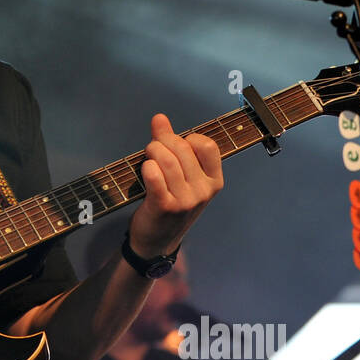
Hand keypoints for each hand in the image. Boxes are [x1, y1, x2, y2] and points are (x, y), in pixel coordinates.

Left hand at [128, 114, 223, 257]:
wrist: (156, 241)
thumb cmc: (170, 202)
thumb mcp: (180, 176)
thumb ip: (172, 145)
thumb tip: (159, 118)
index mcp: (214, 181)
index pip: (207, 145)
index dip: (187, 138)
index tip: (175, 147)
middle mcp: (204, 191)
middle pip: (182, 148)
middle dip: (162, 141)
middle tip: (152, 149)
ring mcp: (186, 200)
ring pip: (167, 160)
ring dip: (152, 151)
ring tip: (147, 157)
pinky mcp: (165, 207)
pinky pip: (154, 176)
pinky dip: (147, 167)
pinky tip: (145, 170)